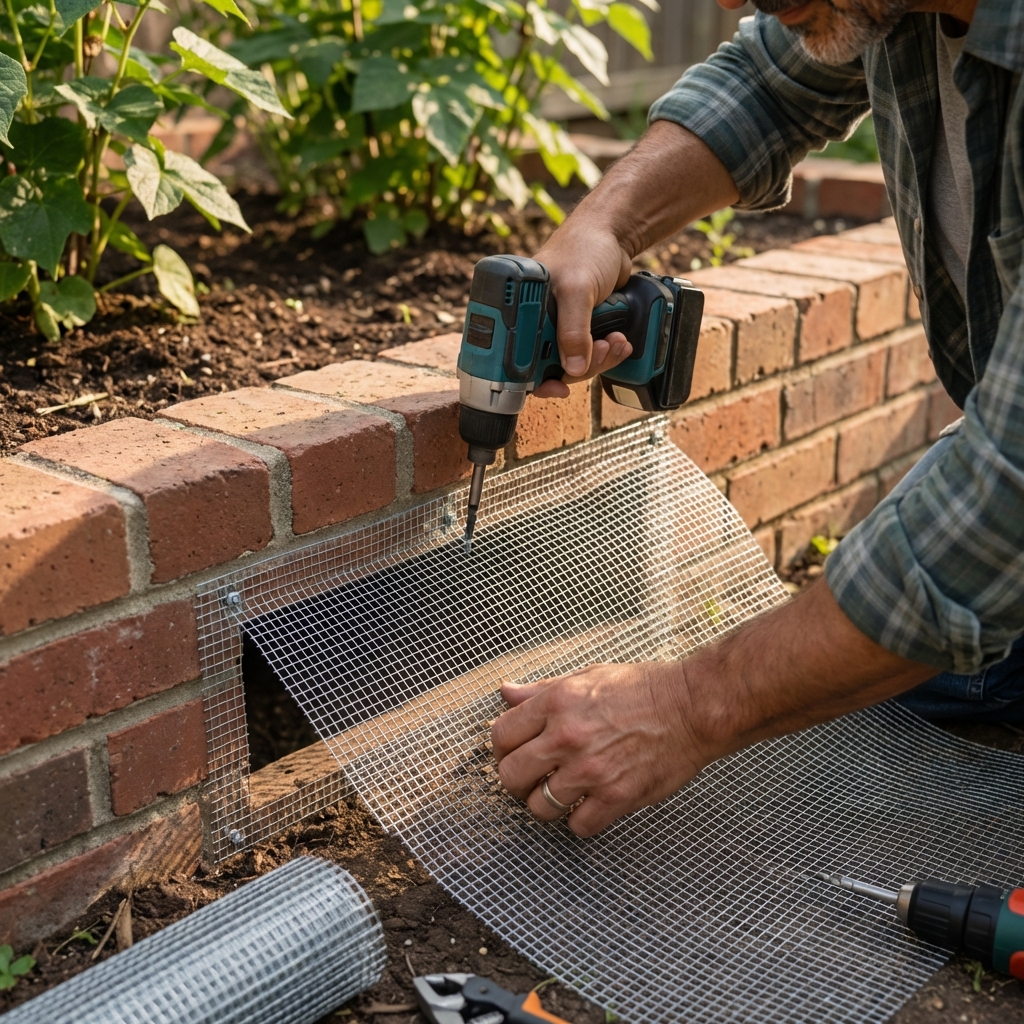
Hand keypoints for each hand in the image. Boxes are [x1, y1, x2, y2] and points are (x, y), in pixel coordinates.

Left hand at [491, 662, 711, 836]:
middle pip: (510, 776)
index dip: (503, 749)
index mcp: (556, 703)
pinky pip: (578, 826)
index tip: (514, 753)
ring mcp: (590, 770)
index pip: (500, 735)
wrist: (691, 706)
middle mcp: (567, 736)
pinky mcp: (616, 796)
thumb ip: (541, 690)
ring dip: (548, 804)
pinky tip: (592, 804)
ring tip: (564, 793)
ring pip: (539, 807)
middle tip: (532, 780)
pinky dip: (582, 820)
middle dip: (517, 782)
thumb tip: (506, 693)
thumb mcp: (585, 676)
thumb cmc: (642, 688)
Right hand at [531, 219, 633, 398]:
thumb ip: (573, 330)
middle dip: (580, 366)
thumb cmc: (584, 248)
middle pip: (550, 368)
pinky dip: (607, 353)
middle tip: (600, 352)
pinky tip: (619, 342)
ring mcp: (559, 327)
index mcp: (519, 311)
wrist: (614, 235)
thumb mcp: (576, 288)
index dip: (535, 379)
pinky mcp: (580, 329)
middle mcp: (535, 322)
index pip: (516, 359)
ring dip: (599, 360)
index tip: (558, 387)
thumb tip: (572, 369)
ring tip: (616, 342)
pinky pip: (590, 354)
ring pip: (574, 364)